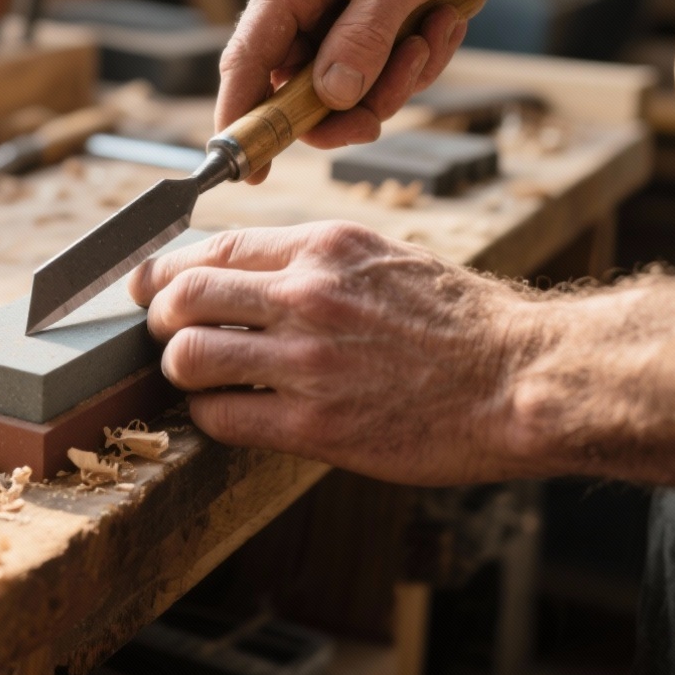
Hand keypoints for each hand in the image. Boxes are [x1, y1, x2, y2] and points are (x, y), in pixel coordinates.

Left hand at [129, 223, 534, 485]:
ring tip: (193, 378)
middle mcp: (307, 295)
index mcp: (323, 248)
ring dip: (179, 369)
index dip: (169, 270)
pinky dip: (209, 417)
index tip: (153, 286)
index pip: (213, 248)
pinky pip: (222, 418)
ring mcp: (308, 362)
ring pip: (189, 357)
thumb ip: (311, 261)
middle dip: (160, 317)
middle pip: (185, 296)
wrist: (521, 378)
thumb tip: (245, 274)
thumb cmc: (459, 321)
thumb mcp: (382, 258)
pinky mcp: (316, 426)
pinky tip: (224, 415)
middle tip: (163, 334)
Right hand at [220, 0, 476, 178]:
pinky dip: (401, 62)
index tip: (249, 170)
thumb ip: (365, 35)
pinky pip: (360, 69)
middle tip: (399, 94)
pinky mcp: (337, 22)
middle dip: (355, 102)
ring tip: (435, 31)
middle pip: (297, 88)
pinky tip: (434, 25)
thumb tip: (333, 95)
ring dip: (392, 77)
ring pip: (336, 86)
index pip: (245, 62)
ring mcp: (310, 13)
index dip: (241, 120)